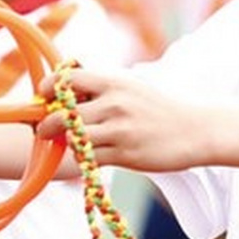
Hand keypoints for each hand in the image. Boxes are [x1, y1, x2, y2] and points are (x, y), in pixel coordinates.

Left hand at [36, 67, 205, 172]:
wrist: (193, 131)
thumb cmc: (158, 109)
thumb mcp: (131, 87)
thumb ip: (100, 88)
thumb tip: (64, 88)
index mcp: (113, 82)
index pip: (66, 80)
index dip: (48, 89)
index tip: (45, 98)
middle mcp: (114, 104)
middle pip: (62, 115)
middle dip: (47, 125)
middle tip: (45, 130)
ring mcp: (119, 130)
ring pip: (72, 140)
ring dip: (65, 144)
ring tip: (68, 143)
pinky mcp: (124, 154)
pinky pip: (89, 159)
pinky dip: (82, 158)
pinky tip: (87, 155)